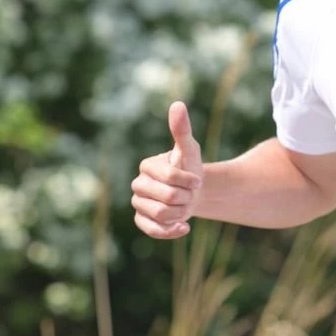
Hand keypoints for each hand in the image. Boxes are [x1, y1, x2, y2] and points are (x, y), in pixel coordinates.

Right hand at [131, 102, 203, 238]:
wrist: (191, 192)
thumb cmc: (189, 167)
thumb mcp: (189, 149)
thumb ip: (182, 130)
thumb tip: (178, 104)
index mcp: (147, 166)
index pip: (170, 176)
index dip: (188, 181)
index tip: (197, 181)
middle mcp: (138, 184)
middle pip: (166, 198)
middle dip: (186, 198)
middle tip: (190, 195)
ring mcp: (138, 204)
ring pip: (161, 215)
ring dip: (181, 213)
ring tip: (185, 207)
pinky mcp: (142, 221)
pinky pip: (153, 230)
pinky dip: (171, 231)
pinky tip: (184, 227)